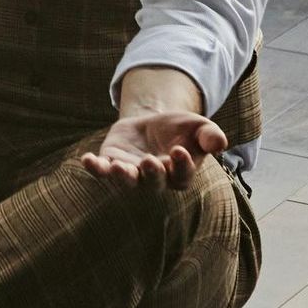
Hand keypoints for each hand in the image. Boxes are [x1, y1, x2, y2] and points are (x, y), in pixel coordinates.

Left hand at [79, 110, 227, 190]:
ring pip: (125, 182)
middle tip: (149, 162)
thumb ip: (209, 135)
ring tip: (118, 168)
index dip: (182, 165)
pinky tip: (87, 159)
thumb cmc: (179, 129)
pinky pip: (101, 170)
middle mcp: (155, 180)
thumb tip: (220, 143)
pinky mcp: (111, 162)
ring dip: (121, 177)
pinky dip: (94, 167)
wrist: (152, 123)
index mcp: (179, 174)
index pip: (182, 176)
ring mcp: (131, 173)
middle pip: (153, 183)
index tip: (180, 150)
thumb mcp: (197, 127)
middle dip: (151, 174)